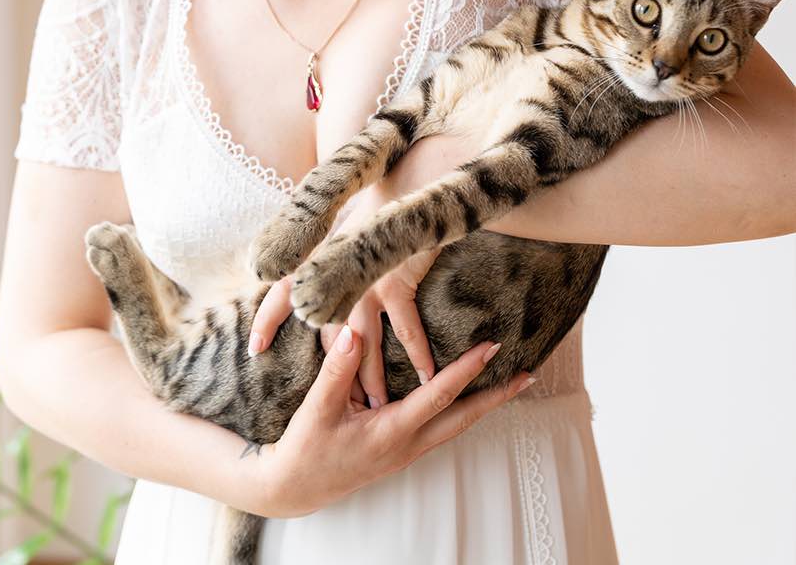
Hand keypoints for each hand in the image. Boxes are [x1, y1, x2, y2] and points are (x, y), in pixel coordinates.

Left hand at [250, 133, 485, 403]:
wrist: (409, 173)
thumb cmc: (379, 197)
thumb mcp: (344, 221)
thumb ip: (327, 243)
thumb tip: (306, 261)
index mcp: (321, 256)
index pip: (283, 290)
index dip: (268, 318)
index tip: (254, 349)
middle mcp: (338, 273)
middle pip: (328, 334)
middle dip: (332, 371)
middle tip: (335, 405)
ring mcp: (368, 280)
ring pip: (364, 342)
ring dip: (371, 377)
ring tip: (375, 407)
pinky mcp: (398, 281)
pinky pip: (408, 328)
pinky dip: (419, 354)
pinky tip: (427, 376)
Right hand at [256, 323, 534, 517]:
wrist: (294, 488)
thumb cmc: (306, 449)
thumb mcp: (316, 408)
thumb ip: (337, 370)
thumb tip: (354, 333)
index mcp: (391, 432)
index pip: (439, 395)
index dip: (466, 370)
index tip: (491, 348)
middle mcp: (407, 444)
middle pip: (463, 418)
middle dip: (497, 397)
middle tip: (527, 376)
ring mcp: (406, 451)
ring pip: (455, 425)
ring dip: (483, 405)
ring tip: (508, 385)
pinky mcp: (400, 450)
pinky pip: (440, 427)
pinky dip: (460, 410)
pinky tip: (465, 399)